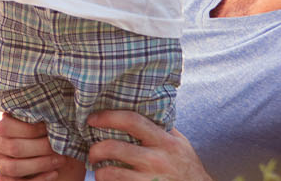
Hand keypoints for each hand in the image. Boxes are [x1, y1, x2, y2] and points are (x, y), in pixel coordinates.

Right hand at [0, 110, 75, 180]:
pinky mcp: (4, 179)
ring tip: (61, 159)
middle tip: (61, 145)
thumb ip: (40, 114)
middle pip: (13, 147)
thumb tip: (55, 112)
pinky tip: (54, 172)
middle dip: (41, 147)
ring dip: (41, 164)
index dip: (29, 128)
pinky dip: (39, 178)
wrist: (42, 150)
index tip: (49, 127)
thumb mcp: (39, 119)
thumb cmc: (43, 130)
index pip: (5, 125)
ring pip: (15, 167)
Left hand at [86, 110, 211, 180]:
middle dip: (95, 150)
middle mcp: (157, 160)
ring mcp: (150, 179)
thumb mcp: (180, 143)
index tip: (93, 118)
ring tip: (100, 170)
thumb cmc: (187, 167)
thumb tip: (140, 107)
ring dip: (98, 172)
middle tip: (93, 153)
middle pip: (113, 147)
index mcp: (164, 141)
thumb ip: (161, 128)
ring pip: (109, 172)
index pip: (132, 120)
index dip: (108, 116)